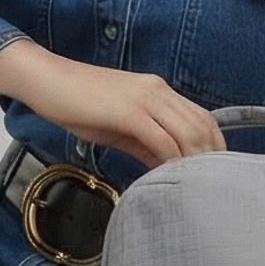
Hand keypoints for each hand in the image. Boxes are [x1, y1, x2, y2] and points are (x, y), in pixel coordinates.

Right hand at [0, 38, 223, 165]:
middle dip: (211, 157)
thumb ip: (145, 144)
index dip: (214, 144)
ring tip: (196, 184)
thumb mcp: (117, 125)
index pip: (201, 116)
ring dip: (194, 160)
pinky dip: (170, 159)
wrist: (47, 81)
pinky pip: (160, 138)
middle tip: (213, 184)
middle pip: (201, 125)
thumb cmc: (77, 102)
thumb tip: (165, 166)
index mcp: (158, 91)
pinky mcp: (128, 111)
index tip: (216, 170)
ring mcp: (144, 98)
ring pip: (186, 131)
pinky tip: (170, 176)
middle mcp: (157, 90)